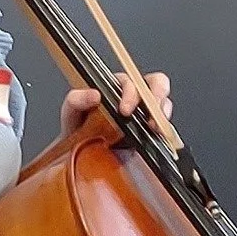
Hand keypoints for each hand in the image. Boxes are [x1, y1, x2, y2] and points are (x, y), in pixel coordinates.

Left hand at [58, 69, 172, 141]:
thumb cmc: (76, 129)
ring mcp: (144, 114)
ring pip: (164, 102)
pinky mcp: (151, 132)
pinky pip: (166, 125)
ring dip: (163, 111)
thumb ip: (76, 99)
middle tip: (146, 116)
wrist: (80, 155)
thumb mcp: (70, 112)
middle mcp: (134, 97)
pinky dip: (166, 129)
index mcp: (115, 88)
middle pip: (156, 84)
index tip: (124, 111)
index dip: (132, 92)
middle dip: (156, 95)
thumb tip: (95, 94)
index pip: (132, 80)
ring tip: (154, 127)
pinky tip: (160, 136)